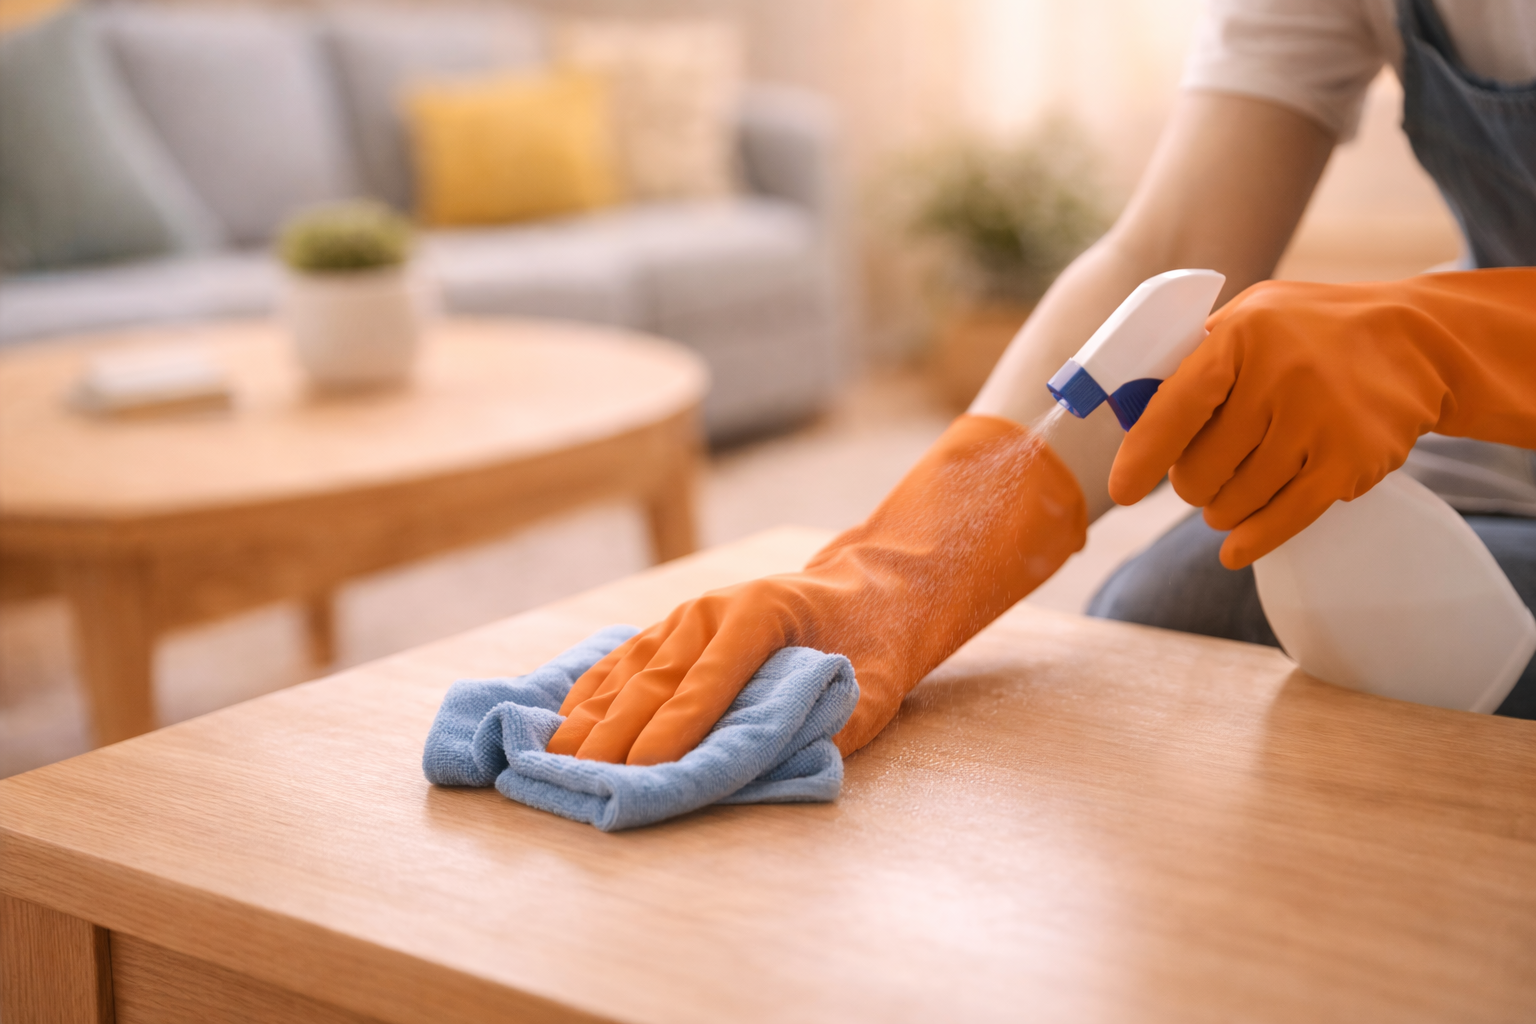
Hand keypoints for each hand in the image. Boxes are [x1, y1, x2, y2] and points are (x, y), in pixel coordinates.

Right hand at [547, 414, 1088, 764]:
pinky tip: (565, 722)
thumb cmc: (871, 641)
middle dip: (619, 733)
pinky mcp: (674, 628)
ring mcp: (687, 615)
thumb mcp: (877, 684)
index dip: (677, 727)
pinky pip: (623, 661)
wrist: (867, 589)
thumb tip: (789, 764)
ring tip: (558, 760)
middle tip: (589, 780)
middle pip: (656, 678)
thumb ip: (838, 723)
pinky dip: (593, 692)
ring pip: (630, 670)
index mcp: (762, 615)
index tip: (645, 768)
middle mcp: (712, 610)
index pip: (710, 679)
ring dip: (594, 717)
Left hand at [1108, 269, 1535, 567]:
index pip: (1174, 408)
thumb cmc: (1310, 334)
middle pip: (1200, 470)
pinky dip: (1253, 539)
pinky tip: (1235, 551)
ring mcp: (1319, 421)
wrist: (1418, 342)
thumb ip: (1195, 359)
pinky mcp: (1350, 461)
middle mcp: (1281, 377)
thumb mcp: (1249, 319)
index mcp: (1242, 336)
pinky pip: (1284, 517)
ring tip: (1237, 488)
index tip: (1123, 489)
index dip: (1142, 455)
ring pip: (1236, 500)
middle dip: (1193, 482)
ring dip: (1224, 507)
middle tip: (1207, 473)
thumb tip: (1131, 414)